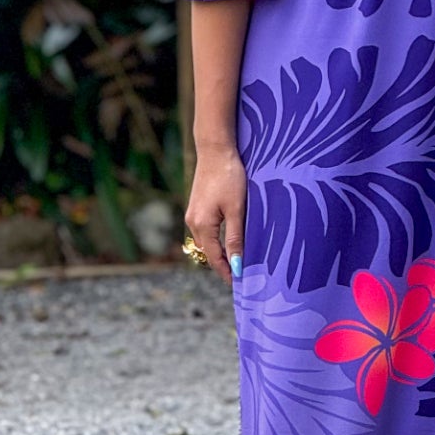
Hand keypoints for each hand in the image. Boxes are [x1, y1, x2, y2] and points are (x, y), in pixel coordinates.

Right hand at [185, 145, 246, 285]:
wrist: (215, 150)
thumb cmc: (229, 177)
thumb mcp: (237, 209)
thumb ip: (236, 238)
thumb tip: (237, 265)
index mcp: (202, 225)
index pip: (214, 258)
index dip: (226, 272)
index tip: (239, 284)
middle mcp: (193, 222)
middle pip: (207, 252)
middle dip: (222, 264)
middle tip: (241, 275)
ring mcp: (192, 214)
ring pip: (205, 242)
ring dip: (219, 252)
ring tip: (237, 260)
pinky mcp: (196, 206)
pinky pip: (205, 231)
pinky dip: (215, 239)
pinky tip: (228, 239)